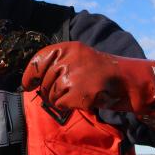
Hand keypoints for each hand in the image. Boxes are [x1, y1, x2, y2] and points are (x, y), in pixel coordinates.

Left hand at [22, 41, 154, 130]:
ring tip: (75, 95)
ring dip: (58, 100)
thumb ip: (58, 63)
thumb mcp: (79, 57)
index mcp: (68, 48)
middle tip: (61, 93)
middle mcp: (69, 59)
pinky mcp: (79, 93)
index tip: (27, 84)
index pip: (38, 60)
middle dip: (48, 91)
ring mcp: (74, 76)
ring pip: (51, 94)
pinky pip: (60, 104)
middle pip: (44, 81)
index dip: (29, 74)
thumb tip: (32, 80)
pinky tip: (79, 101)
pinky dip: (66, 107)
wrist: (127, 80)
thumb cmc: (100, 71)